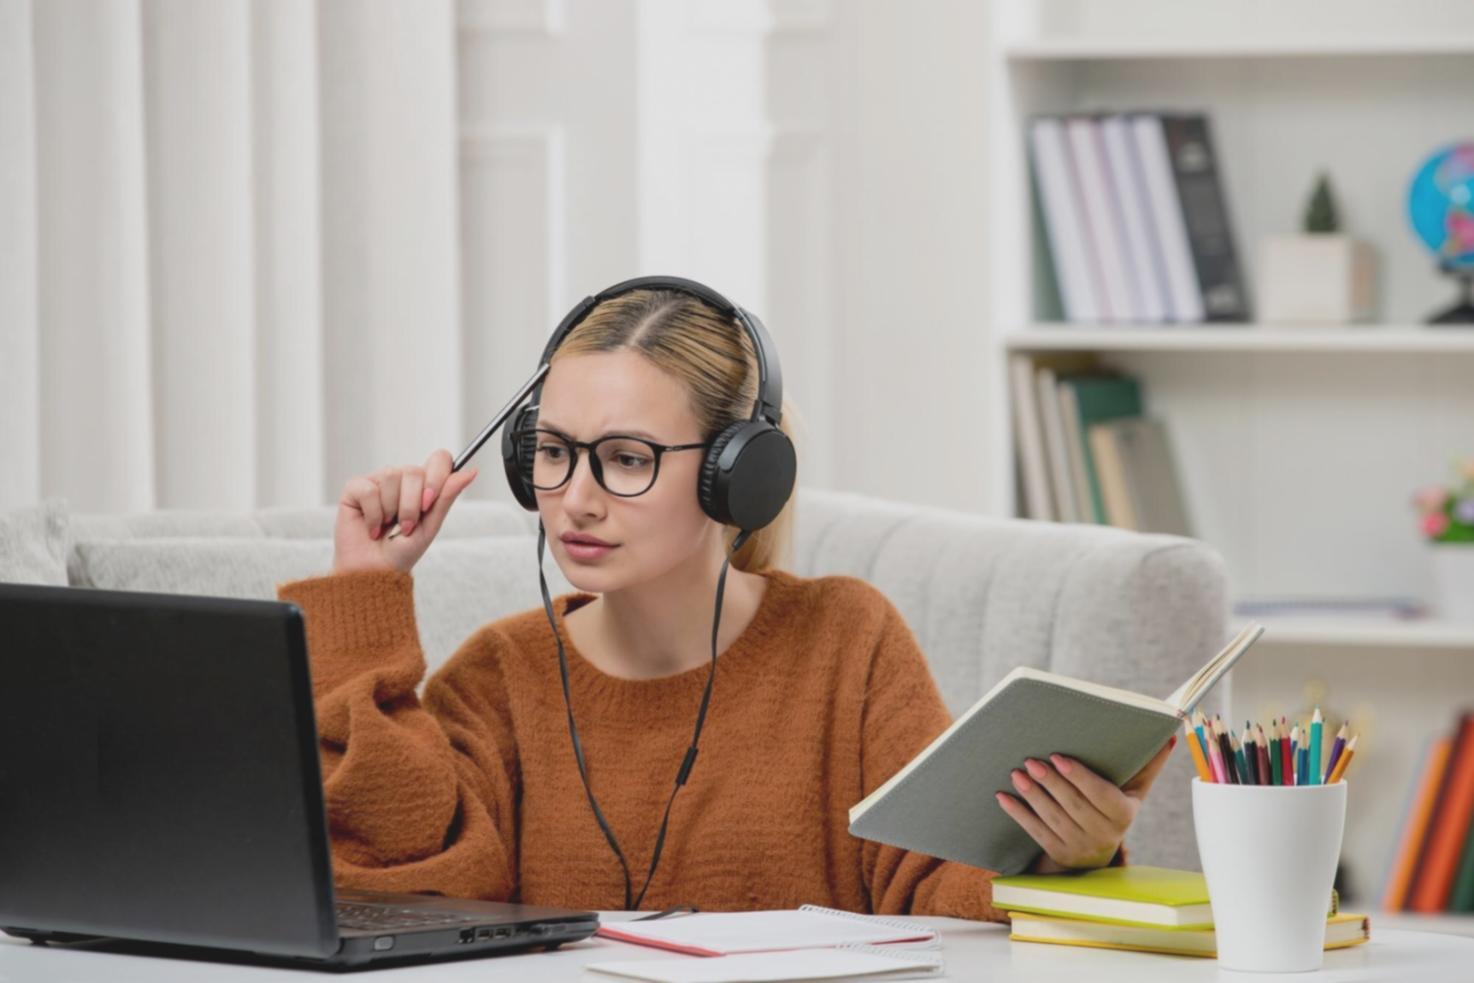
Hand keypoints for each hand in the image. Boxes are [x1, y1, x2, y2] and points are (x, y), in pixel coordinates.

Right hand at [333, 449, 477, 574]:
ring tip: (387, 526)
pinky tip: (372, 527)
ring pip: (390, 476)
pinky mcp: (355, 488)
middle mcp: (401, 479)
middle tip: (406, 526)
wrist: (374, 571)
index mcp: (423, 485)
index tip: (429, 503)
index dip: (436, 478)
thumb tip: (471, 472)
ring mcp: (378, 481)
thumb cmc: (402, 551)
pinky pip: (368, 489)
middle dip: (411, 505)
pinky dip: (373, 514)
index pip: (439, 460)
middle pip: (413, 471)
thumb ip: (447, 497)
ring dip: (391, 510)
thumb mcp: (431, 526)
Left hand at [995, 736, 1175, 872]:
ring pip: (1053, 819)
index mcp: (1123, 815)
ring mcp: (1079, 847)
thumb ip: (1149, 764)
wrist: (1097, 852)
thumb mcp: (1134, 790)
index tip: (1058, 757)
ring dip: (1032, 795)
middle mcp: (1104, 835)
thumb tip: (1170, 735)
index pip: (1101, 795)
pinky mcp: (1058, 853)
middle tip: (1030, 760)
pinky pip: (1035, 833)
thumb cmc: (1115, 808)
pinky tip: (1002, 796)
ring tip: (1017, 773)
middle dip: (1050, 782)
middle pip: (1073, 806)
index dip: (1079, 777)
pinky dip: (1018, 814)